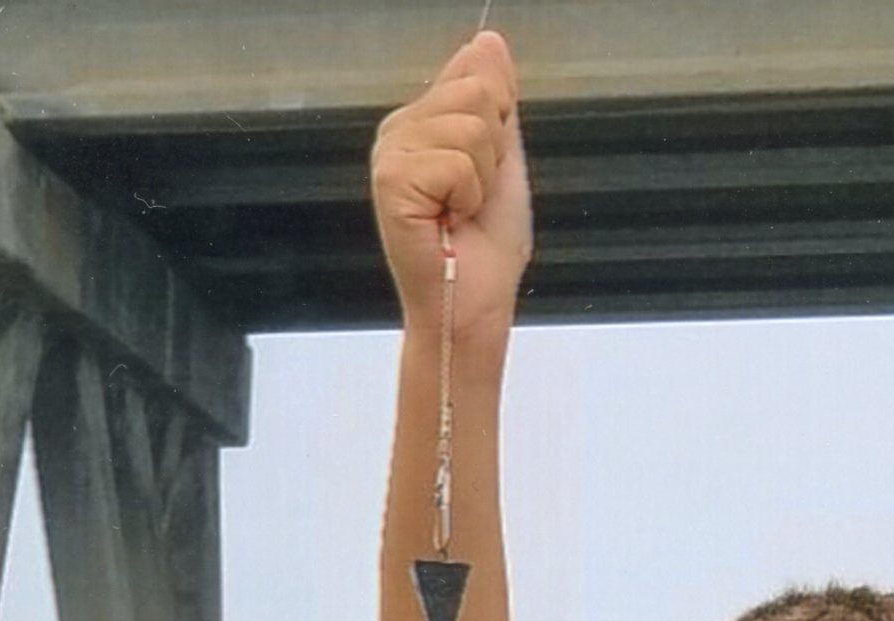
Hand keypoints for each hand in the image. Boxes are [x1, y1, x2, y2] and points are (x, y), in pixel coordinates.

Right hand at [370, 29, 531, 340]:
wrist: (474, 307)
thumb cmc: (486, 247)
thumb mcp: (504, 158)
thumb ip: (497, 99)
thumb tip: (488, 39)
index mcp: (421, 121)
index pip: (475, 70)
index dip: (499, 121)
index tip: (485, 171)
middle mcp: (399, 130)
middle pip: (476, 90)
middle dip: (493, 152)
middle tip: (471, 199)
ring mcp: (390, 153)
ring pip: (470, 125)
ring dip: (481, 179)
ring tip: (459, 213)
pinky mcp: (391, 180)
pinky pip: (457, 161)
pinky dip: (467, 197)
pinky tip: (447, 223)